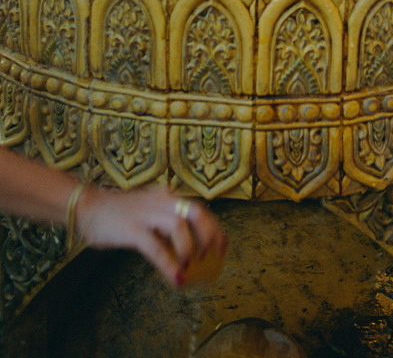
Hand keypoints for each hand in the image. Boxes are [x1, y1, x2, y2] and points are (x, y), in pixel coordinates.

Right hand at [76, 185, 226, 287]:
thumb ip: (165, 221)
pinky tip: (175, 278)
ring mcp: (146, 213)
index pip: (198, 208)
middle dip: (209, 235)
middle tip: (213, 256)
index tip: (223, 246)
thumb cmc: (118, 213)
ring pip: (178, 226)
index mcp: (166, 196)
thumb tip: (187, 245)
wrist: (87, 207)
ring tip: (190, 267)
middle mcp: (160, 201)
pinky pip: (156, 248)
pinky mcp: (132, 229)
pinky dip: (168, 264)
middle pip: (195, 212)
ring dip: (189, 249)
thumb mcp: (148, 211)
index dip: (214, 227)